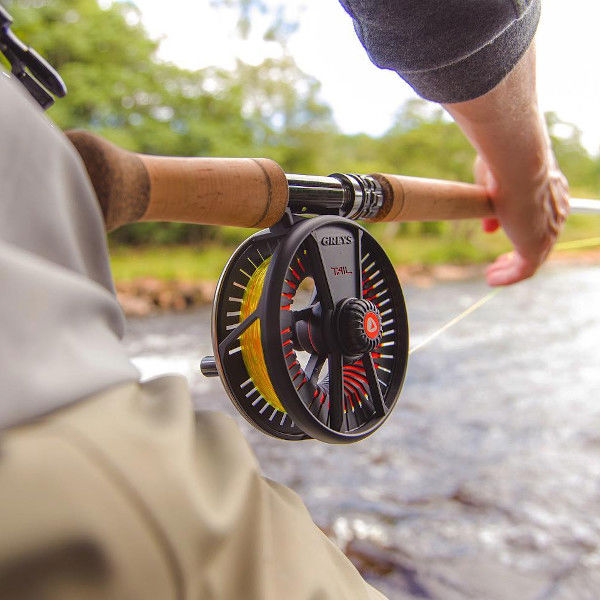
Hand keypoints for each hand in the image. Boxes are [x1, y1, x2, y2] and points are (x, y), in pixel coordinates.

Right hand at [474, 150, 569, 285]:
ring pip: (533, 258)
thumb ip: (491, 207)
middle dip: (518, 252)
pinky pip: (524, 270)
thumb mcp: (492, 183)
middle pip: (538, 239)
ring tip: (492, 274)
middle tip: (500, 262)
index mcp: (550, 191)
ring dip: (511, 268)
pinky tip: (491, 279)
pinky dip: (508, 277)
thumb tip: (489, 230)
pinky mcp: (537, 245)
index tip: (498, 231)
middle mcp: (555, 212)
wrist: (516, 161)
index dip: (519, 225)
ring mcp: (549, 230)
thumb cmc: (503, 161)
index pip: (539, 214)